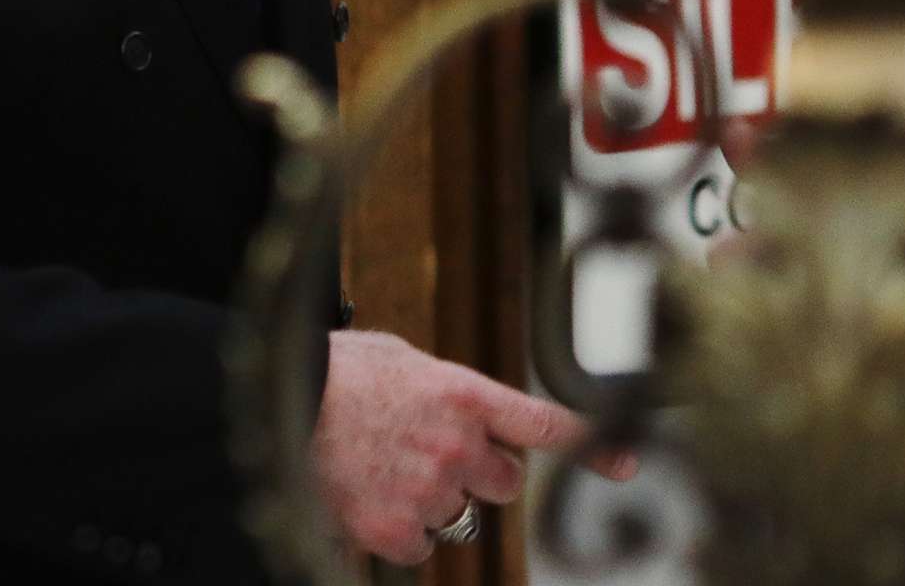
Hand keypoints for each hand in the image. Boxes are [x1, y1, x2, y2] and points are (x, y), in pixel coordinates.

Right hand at [311, 331, 636, 566]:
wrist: (278, 404)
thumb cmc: (332, 372)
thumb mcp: (400, 359)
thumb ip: (446, 388)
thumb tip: (466, 410)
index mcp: (462, 394)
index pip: (543, 424)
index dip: (591, 446)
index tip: (627, 464)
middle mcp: (457, 445)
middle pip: (502, 481)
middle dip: (475, 472)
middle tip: (429, 454)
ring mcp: (428, 491)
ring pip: (455, 514)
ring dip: (428, 498)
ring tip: (379, 466)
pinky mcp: (394, 530)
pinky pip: (418, 546)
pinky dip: (395, 529)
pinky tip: (365, 495)